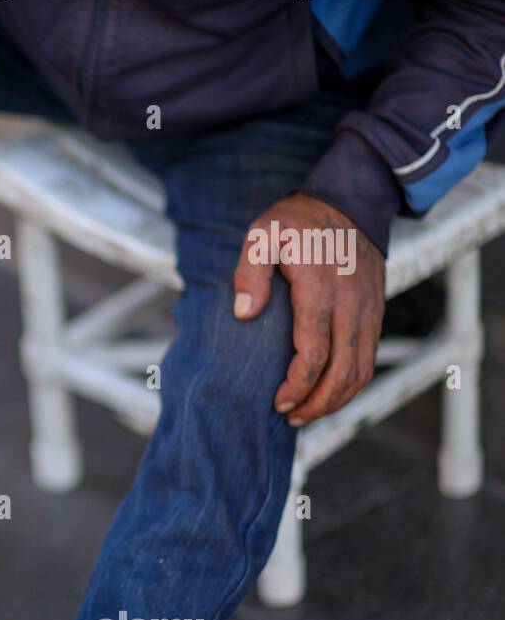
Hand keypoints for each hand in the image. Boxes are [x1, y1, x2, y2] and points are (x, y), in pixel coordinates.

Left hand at [232, 193, 384, 425]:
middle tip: (290, 418)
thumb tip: (244, 313)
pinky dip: (352, 382)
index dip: (297, 385)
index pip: (315, 353)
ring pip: (361, 370)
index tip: (277, 401)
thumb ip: (249, 272)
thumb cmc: (297, 222)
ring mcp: (368, 310)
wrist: (349, 202)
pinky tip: (329, 393)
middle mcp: (351, 305)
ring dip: (337, 399)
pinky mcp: (375, 312)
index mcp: (320, 290)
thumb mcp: (262, 235)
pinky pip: (369, 357)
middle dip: (317, 403)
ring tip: (307, 414)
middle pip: (343, 372)